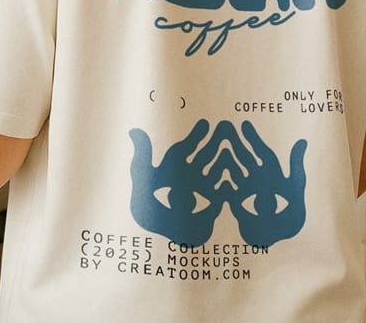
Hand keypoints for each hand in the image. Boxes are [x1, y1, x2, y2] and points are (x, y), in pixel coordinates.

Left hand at [129, 119, 224, 246]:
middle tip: (226, 127)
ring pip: (216, 172)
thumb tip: (134, 130)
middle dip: (215, 142)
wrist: (155, 241)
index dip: (196, 136)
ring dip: (224, 161)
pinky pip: (221, 196)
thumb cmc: (146, 207)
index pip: (187, 148)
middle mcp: (190, 177)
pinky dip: (227, 188)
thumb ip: (143, 155)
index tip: (205, 123)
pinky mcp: (212, 208)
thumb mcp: (143, 178)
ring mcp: (203, 192)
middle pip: (206, 156)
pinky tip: (231, 182)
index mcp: (174, 167)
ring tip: (230, 149)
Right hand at [227, 121, 307, 246]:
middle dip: (235, 143)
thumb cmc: (293, 215)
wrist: (283, 242)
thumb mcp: (296, 189)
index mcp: (272, 173)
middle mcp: (257, 180)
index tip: (245, 125)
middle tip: (224, 127)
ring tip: (220, 148)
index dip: (253, 139)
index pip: (260, 152)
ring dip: (227, 161)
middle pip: (244, 158)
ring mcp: (245, 191)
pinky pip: (228, 194)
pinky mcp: (237, 205)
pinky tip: (219, 180)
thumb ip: (296, 166)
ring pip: (234, 172)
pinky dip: (223, 187)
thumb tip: (302, 142)